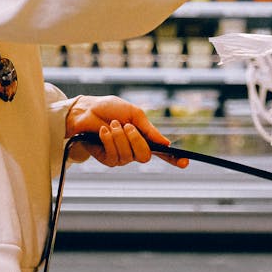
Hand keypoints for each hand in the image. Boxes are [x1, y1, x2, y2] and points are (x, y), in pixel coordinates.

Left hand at [65, 96, 187, 167]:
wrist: (86, 110)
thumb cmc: (109, 109)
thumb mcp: (133, 114)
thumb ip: (148, 129)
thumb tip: (166, 143)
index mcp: (144, 137)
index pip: (162, 152)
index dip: (174, 159)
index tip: (185, 162)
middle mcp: (134, 149)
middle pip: (145, 156)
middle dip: (136, 140)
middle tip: (126, 126)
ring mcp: (121, 156)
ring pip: (128, 155)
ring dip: (119, 137)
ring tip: (111, 125)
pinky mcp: (107, 159)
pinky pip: (114, 155)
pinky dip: (109, 140)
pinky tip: (103, 131)